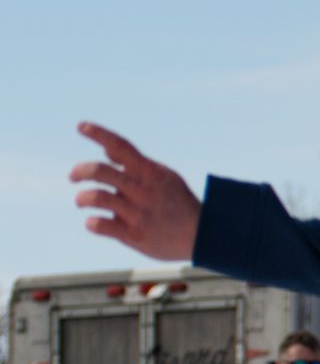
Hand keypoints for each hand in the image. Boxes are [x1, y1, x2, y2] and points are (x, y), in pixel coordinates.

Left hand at [70, 123, 201, 259]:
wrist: (203, 236)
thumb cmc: (179, 204)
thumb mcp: (164, 178)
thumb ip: (135, 165)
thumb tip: (106, 150)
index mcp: (150, 173)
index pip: (120, 146)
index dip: (98, 133)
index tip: (81, 126)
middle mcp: (142, 190)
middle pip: (99, 170)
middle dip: (79, 171)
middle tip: (73, 177)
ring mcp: (138, 213)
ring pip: (95, 197)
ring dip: (81, 198)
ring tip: (82, 201)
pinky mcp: (134, 235)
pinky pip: (99, 225)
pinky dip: (92, 223)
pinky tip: (95, 222)